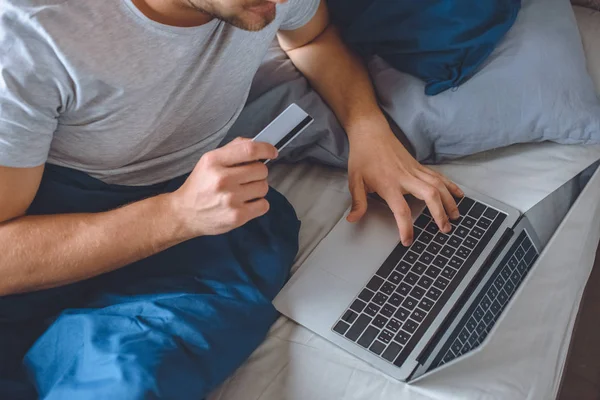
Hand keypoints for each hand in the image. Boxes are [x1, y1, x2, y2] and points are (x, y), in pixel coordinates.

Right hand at [171, 138, 277, 236]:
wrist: (185, 214)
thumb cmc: (200, 186)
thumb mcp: (209, 161)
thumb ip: (233, 149)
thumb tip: (257, 143)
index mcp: (214, 161)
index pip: (249, 150)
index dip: (266, 149)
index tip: (272, 152)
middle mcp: (222, 179)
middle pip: (261, 169)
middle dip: (258, 172)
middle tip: (247, 178)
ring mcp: (230, 199)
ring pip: (264, 187)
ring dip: (257, 189)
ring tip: (243, 192)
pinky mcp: (237, 216)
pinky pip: (264, 205)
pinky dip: (258, 204)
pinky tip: (245, 203)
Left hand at [346, 123, 462, 246]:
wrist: (371, 132)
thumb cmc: (362, 156)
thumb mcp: (354, 180)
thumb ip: (357, 202)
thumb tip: (352, 220)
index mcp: (389, 184)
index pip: (401, 209)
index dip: (406, 227)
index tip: (408, 241)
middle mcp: (406, 177)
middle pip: (429, 195)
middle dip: (440, 213)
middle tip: (444, 229)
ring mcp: (415, 170)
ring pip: (438, 185)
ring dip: (449, 202)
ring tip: (455, 217)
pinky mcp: (420, 165)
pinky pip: (439, 176)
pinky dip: (450, 186)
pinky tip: (459, 195)